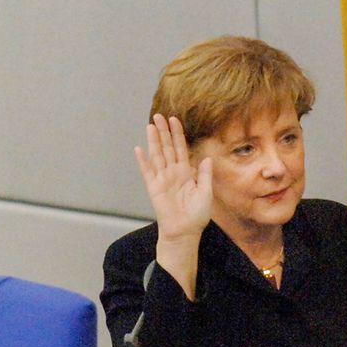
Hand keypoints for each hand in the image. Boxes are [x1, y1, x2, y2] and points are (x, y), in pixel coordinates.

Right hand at [134, 114, 212, 243]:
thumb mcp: (206, 192)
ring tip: (150, 126)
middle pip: (167, 148)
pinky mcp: (153, 188)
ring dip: (153, 141)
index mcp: (186, 172)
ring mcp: (162, 179)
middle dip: (163, 131)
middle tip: (159, 115)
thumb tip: (207, 158)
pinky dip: (143, 161)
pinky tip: (139, 149)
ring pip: (157, 155)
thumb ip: (205, 175)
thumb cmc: (197, 215)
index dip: (178, 134)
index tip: (175, 119)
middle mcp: (173, 173)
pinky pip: (147, 172)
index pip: (181, 148)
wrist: (185, 231)